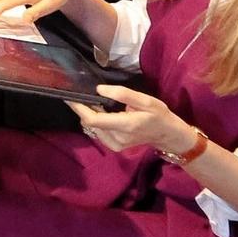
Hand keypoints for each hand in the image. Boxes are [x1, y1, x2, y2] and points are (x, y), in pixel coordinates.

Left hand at [67, 86, 198, 156]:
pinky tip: (106, 115)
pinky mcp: (114, 147)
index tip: (69, 96)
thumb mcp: (146, 100)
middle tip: (83, 95)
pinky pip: (98, 132)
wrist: (168, 136)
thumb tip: (99, 90)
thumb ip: (122, 94)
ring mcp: (114, 145)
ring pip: (93, 127)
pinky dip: (98, 122)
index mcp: (125, 125)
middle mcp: (117, 138)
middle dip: (84, 109)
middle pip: (90, 123)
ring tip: (98, 103)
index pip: (93, 119)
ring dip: (92, 115)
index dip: (79, 108)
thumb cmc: (159, 116)